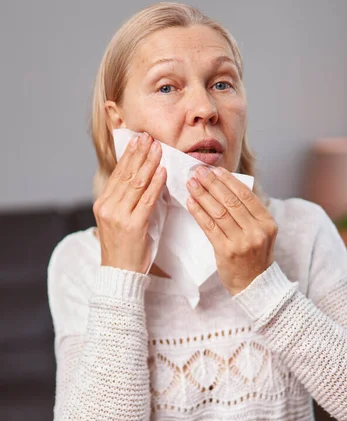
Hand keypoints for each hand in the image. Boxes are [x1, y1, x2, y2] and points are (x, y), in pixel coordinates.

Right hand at [93, 132, 166, 272]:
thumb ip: (127, 202)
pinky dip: (156, 184)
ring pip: (136, 183)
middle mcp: (108, 207)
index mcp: (103, 204)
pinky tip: (162, 171)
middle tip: (150, 137)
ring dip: (149, 163)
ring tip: (158, 148)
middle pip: (126, 174)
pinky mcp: (133, 226)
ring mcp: (119, 216)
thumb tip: (144, 179)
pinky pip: (147, 200)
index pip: (117, 174)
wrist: (119, 274)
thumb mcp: (119, 221)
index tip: (138, 140)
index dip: (128, 155)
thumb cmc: (124, 249)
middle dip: (139, 153)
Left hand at [186, 166, 276, 294]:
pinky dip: (198, 212)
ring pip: (219, 212)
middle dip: (212, 184)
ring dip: (203, 195)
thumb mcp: (261, 233)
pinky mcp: (226, 252)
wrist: (254, 286)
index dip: (229, 181)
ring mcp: (242, 242)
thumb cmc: (254, 256)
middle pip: (231, 202)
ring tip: (191, 183)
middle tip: (198, 171)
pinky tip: (190, 202)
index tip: (215, 170)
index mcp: (267, 223)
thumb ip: (249, 213)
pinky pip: (209, 227)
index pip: (246, 196)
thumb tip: (225, 187)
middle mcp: (256, 232)